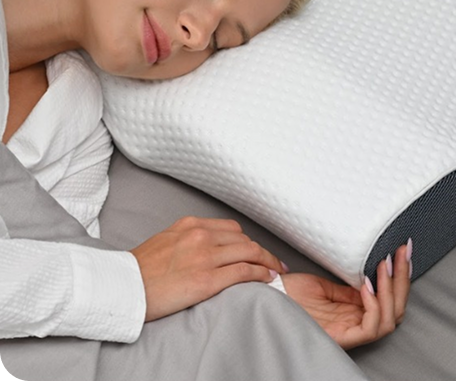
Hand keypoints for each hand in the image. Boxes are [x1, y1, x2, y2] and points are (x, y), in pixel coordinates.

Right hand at [130, 216, 286, 321]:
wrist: (123, 287)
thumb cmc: (141, 269)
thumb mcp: (166, 240)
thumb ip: (188, 239)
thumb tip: (208, 247)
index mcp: (190, 225)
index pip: (230, 229)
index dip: (248, 240)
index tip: (256, 249)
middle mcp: (200, 236)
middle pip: (244, 239)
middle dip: (262, 251)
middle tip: (274, 261)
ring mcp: (205, 256)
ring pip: (248, 252)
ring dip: (267, 261)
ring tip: (276, 270)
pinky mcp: (207, 279)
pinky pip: (243, 272)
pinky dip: (260, 273)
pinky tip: (267, 278)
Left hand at [281, 242, 411, 349]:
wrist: (268, 297)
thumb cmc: (290, 292)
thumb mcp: (325, 285)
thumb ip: (349, 287)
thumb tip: (372, 275)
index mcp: (353, 311)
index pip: (390, 300)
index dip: (400, 277)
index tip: (402, 251)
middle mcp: (355, 323)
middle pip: (395, 310)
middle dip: (402, 279)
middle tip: (403, 252)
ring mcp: (350, 331)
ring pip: (389, 320)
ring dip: (391, 290)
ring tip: (384, 266)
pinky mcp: (341, 336)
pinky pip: (370, 327)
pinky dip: (374, 305)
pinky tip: (367, 286)